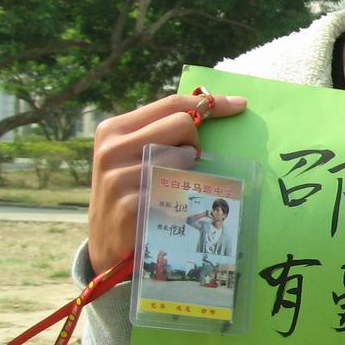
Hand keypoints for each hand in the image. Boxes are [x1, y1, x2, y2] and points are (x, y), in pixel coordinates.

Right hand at [88, 92, 246, 272]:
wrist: (105, 242)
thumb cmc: (131, 191)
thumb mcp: (135, 155)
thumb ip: (160, 132)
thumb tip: (209, 107)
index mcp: (114, 130)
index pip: (170, 104)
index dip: (209, 102)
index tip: (239, 105)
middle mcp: (113, 149)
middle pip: (182, 124)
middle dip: (194, 142)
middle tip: (185, 163)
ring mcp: (120, 177)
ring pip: (183, 156)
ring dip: (187, 172)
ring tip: (167, 188)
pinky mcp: (131, 204)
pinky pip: (178, 189)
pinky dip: (182, 196)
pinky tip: (166, 207)